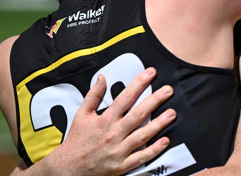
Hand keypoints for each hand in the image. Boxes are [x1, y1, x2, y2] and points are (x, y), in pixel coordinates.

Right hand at [19, 67, 175, 175]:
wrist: (68, 169)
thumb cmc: (76, 140)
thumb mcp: (81, 115)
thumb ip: (93, 95)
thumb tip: (102, 77)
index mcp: (104, 120)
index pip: (125, 98)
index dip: (139, 84)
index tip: (150, 73)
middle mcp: (113, 134)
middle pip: (138, 114)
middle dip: (155, 100)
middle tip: (168, 90)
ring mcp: (119, 151)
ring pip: (143, 135)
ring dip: (159, 123)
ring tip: (172, 113)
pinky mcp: (122, 166)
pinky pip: (141, 157)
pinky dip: (154, 149)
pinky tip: (165, 140)